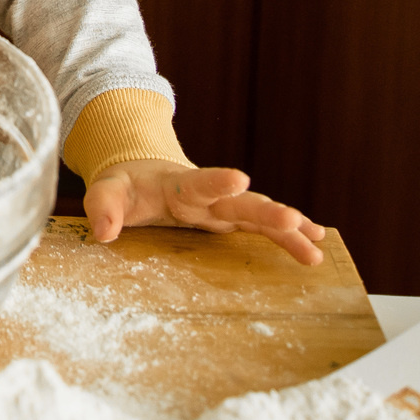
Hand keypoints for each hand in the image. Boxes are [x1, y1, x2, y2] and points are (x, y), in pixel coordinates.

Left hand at [82, 160, 326, 265]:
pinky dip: (289, 234)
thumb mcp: (107, 191)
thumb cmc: (126, 186)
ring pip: (260, 216)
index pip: (199, 182)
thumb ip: (103, 207)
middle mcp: (209, 196)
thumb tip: (103, 233)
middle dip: (267, 212)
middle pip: (241, 203)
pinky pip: (263, 228)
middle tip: (293, 220)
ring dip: (288, 229)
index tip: (240, 178)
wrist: (145, 176)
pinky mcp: (232, 220)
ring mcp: (224, 208)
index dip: (218, 181)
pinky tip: (316, 242)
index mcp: (178, 185)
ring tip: (316, 244)